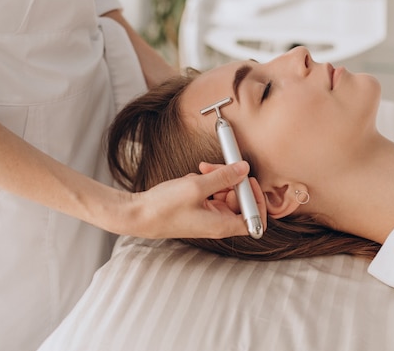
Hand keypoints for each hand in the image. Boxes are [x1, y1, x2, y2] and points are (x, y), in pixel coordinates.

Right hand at [124, 161, 266, 238]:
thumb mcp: (197, 187)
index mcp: (222, 225)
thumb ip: (224, 177)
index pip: (255, 219)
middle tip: (219, 167)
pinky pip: (212, 192)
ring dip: (217, 178)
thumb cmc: (164, 208)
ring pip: (225, 193)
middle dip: (233, 180)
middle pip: (240, 200)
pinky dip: (206, 182)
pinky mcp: (198, 209)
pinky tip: (193, 177)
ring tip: (202, 169)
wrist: (137, 215)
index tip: (248, 181)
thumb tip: (244, 169)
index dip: (256, 199)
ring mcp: (208, 216)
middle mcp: (218, 223)